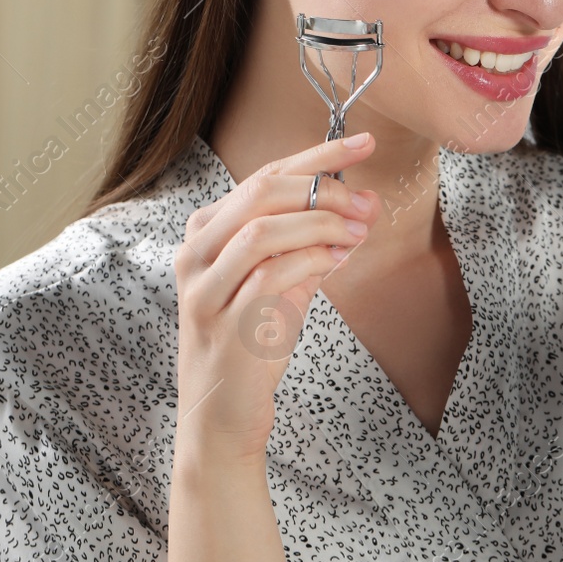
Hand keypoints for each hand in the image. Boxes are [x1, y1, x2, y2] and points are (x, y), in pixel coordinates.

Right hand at [172, 133, 381, 463]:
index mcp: (205, 232)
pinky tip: (337, 261)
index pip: (264, 175)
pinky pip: (269, 277)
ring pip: (263, 231)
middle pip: (261, 193)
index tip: (363, 144)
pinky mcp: (224, 325)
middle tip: (367, 202)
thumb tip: (358, 207)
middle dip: (325, 190)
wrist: (222, 417)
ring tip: (358, 233)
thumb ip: (311, 244)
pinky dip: (311, 260)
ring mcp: (204, 290)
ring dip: (321, 225)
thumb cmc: (251, 345)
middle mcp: (195, 254)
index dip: (317, 155)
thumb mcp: (280, 284)